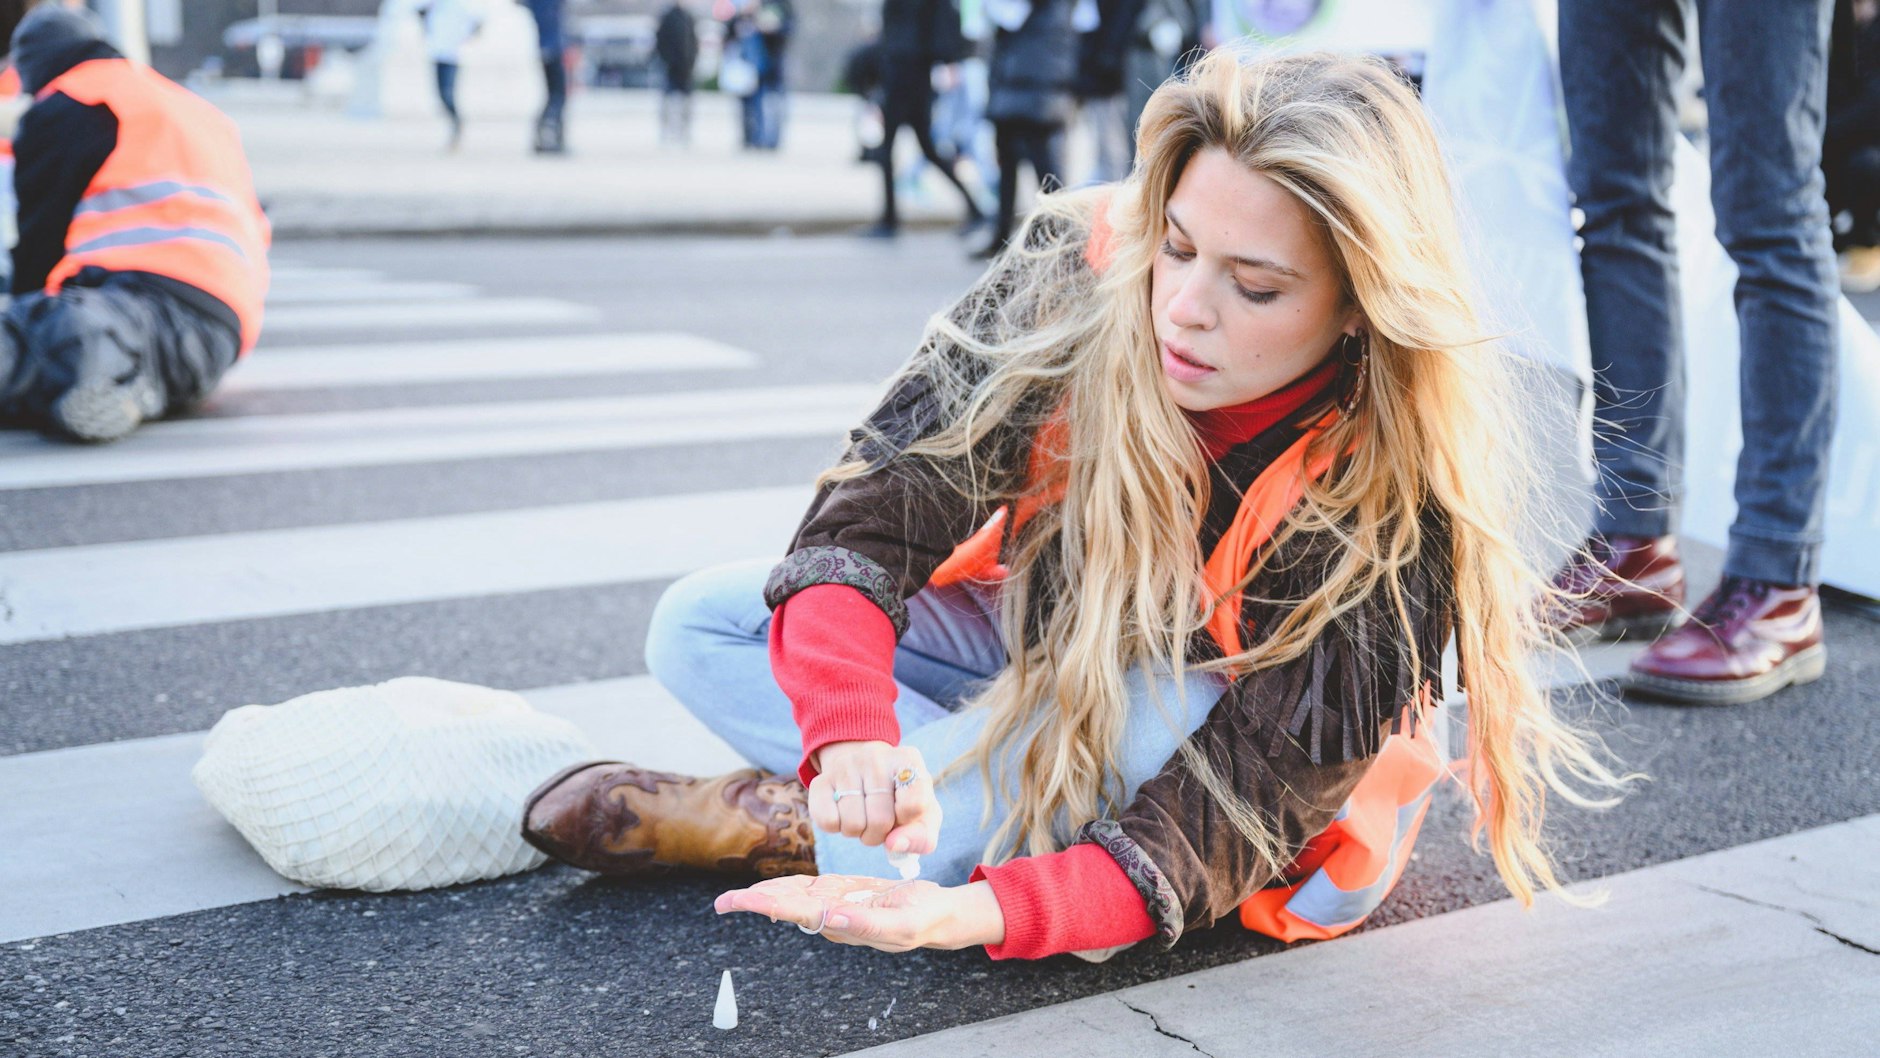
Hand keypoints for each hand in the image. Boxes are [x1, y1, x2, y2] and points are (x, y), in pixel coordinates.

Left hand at [714, 874, 1005, 952]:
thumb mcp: (900, 923)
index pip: (798, 913)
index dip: (769, 906)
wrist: (937, 915)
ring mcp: (836, 905)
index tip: (744, 903)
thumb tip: (828, 917)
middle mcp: (833, 917)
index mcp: (842, 923)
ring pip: (793, 897)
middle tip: (722, 903)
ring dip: (764, 895)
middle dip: (754, 904)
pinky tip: (770, 887)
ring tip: (733, 899)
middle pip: (787, 907)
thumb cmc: (922, 920)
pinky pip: (809, 888)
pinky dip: (787, 885)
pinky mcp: (843, 894)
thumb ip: (865, 922)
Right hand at [808, 741, 940, 854]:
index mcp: (908, 760)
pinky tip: (844, 813)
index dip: (907, 821)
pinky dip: (837, 828)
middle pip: (881, 820)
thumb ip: (922, 836)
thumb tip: (894, 845)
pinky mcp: (820, 780)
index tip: (903, 814)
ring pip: (853, 824)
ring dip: (859, 833)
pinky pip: (828, 822)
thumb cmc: (899, 800)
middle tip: (880, 823)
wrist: (864, 772)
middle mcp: (876, 756)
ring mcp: (846, 766)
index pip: (914, 803)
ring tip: (863, 816)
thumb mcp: (922, 815)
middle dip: (880, 834)